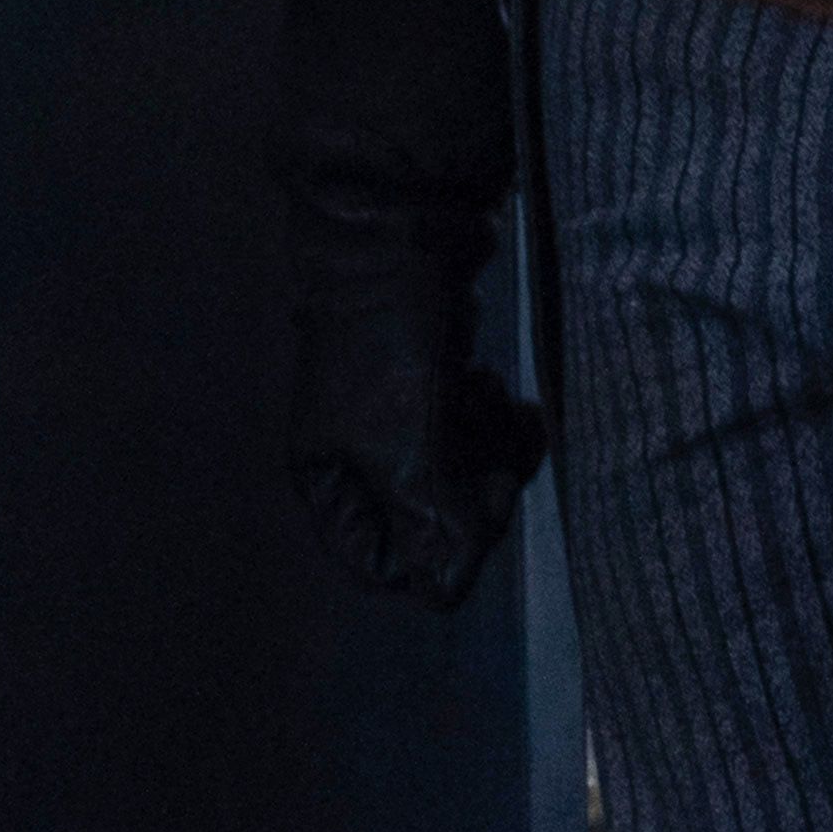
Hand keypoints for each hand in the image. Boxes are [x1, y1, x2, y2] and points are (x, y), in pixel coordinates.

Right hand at [289, 228, 543, 609]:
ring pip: (461, 481)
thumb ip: (430, 523)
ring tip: (502, 408)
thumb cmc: (388, 348)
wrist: (402, 240)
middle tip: (502, 467)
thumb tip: (447, 591)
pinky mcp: (433, 391)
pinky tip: (503, 391)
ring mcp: (397, 423)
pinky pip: (476, 438)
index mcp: (329, 480)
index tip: (472, 519)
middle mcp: (358, 458)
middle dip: (475, 500)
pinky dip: (497, 424)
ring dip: (493, 456)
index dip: (434, 558)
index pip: (381, 564)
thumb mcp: (409, 445)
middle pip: (430, 524)